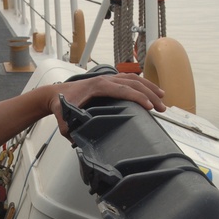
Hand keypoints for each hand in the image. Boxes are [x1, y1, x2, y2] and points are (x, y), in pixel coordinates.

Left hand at [44, 73, 165, 136]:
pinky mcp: (109, 81)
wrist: (55, 93)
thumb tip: (74, 139)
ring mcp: (108, 78)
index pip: (123, 90)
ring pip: (134, 79)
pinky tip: (152, 91)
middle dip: (150, 94)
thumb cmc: (61, 104)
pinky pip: (129, 80)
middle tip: (162, 108)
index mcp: (98, 86)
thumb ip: (67, 127)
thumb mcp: (62, 116)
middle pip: (133, 83)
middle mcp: (105, 79)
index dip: (138, 97)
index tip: (150, 107)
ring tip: (163, 98)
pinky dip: (142, 84)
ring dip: (150, 87)